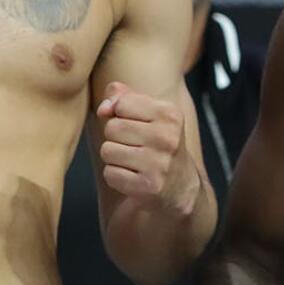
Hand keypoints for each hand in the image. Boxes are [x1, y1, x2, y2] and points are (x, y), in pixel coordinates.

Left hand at [95, 82, 198, 215]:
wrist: (180, 184)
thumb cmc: (159, 142)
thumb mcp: (149, 112)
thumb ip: (123, 97)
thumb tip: (103, 108)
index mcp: (169, 114)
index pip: (122, 104)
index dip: (120, 114)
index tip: (136, 124)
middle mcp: (167, 138)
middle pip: (112, 128)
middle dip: (115, 137)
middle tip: (134, 145)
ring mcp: (159, 164)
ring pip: (107, 151)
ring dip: (114, 157)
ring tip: (133, 160)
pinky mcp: (149, 186)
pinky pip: (110, 174)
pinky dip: (115, 176)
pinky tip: (133, 175)